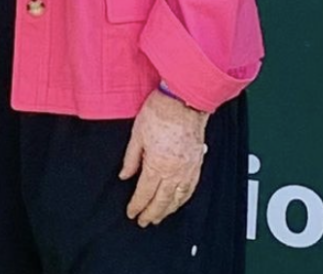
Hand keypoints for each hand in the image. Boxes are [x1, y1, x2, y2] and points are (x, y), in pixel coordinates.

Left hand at [119, 89, 208, 226]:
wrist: (183, 101)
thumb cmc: (160, 112)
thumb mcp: (137, 133)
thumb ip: (131, 158)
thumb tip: (124, 175)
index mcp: (157, 165)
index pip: (145, 192)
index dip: (137, 205)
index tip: (132, 213)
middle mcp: (174, 172)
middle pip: (162, 201)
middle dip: (152, 213)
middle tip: (144, 222)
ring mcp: (188, 169)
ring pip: (178, 199)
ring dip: (168, 211)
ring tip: (159, 217)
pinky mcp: (197, 164)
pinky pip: (191, 189)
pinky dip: (183, 200)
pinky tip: (178, 202)